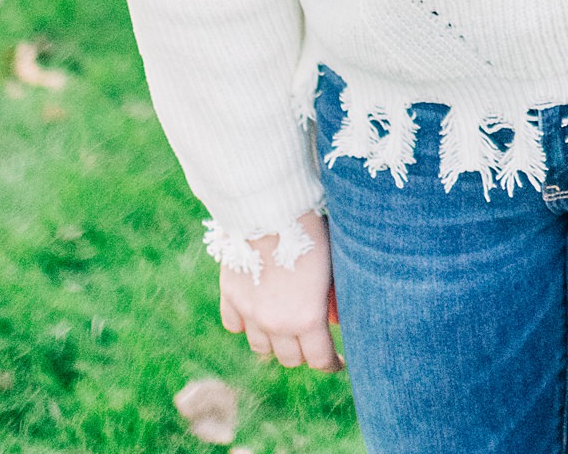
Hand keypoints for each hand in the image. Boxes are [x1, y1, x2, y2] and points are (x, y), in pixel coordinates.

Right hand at [219, 210, 343, 370]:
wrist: (271, 204)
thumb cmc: (312, 229)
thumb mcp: (333, 264)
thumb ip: (333, 295)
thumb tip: (337, 315)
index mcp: (307, 317)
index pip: (320, 360)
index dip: (331, 363)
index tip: (337, 360)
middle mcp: (276, 323)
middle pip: (290, 359)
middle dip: (303, 352)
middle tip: (310, 339)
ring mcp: (250, 312)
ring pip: (261, 347)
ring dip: (274, 341)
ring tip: (283, 325)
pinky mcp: (230, 295)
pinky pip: (235, 325)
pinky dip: (246, 323)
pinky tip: (255, 311)